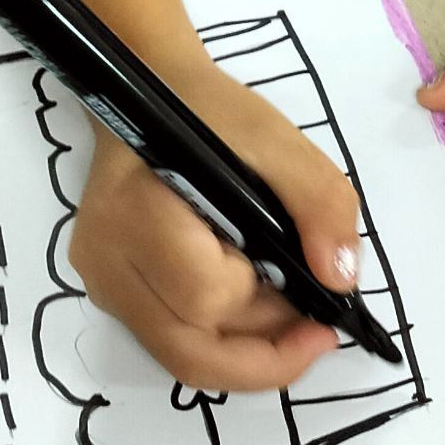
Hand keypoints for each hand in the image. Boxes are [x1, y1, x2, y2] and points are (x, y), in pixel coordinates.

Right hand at [67, 62, 360, 392]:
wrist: (153, 89)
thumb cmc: (208, 111)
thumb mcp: (276, 139)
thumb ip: (317, 201)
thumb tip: (341, 279)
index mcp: (135, 211)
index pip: (204, 295)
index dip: (268, 305)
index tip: (320, 296)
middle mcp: (107, 259)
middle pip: (188, 350)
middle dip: (265, 356)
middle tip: (319, 333)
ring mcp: (104, 281)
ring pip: (182, 355)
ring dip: (248, 348)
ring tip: (294, 311)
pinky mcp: (113, 290)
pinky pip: (173, 339)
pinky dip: (225, 338)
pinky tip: (261, 303)